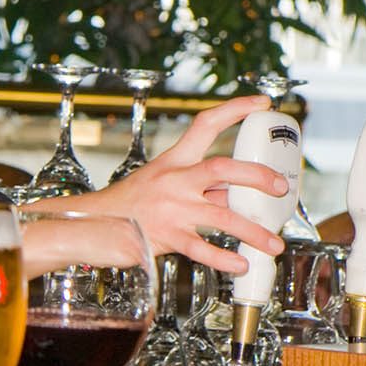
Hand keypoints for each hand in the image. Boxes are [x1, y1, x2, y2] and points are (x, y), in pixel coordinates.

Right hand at [52, 95, 287, 274]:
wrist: (85, 224)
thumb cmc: (127, 206)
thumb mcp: (161, 185)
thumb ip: (198, 189)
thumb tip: (237, 198)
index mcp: (173, 160)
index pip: (206, 124)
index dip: (235, 109)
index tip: (262, 102)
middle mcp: (173, 179)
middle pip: (221, 168)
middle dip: (256, 175)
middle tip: (279, 187)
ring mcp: (169, 208)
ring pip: (221, 214)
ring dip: (253, 230)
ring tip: (274, 244)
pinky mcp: (162, 236)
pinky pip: (200, 248)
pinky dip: (223, 257)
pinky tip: (240, 263)